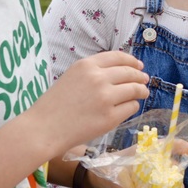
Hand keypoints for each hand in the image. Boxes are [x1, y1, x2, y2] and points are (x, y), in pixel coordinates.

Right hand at [29, 50, 148, 154]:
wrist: (42, 129)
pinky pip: (131, 107)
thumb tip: (122, 71)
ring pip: (135, 89)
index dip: (131, 61)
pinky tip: (129, 108)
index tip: (138, 66)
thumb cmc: (54, 105)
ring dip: (141, 91)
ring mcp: (105, 98)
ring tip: (143, 93)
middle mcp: (98, 78)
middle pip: (130, 73)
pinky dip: (132, 106)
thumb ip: (93, 72)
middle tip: (144, 80)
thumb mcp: (71, 77)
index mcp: (86, 65)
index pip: (118, 57)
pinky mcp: (110, 117)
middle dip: (140, 76)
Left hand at [88, 142, 187, 187]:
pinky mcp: (145, 187)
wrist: (92, 179)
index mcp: (148, 152)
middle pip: (174, 171)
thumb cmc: (104, 170)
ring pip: (168, 185)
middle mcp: (152, 162)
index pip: (173, 146)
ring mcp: (150, 175)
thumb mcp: (116, 180)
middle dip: (178, 187)